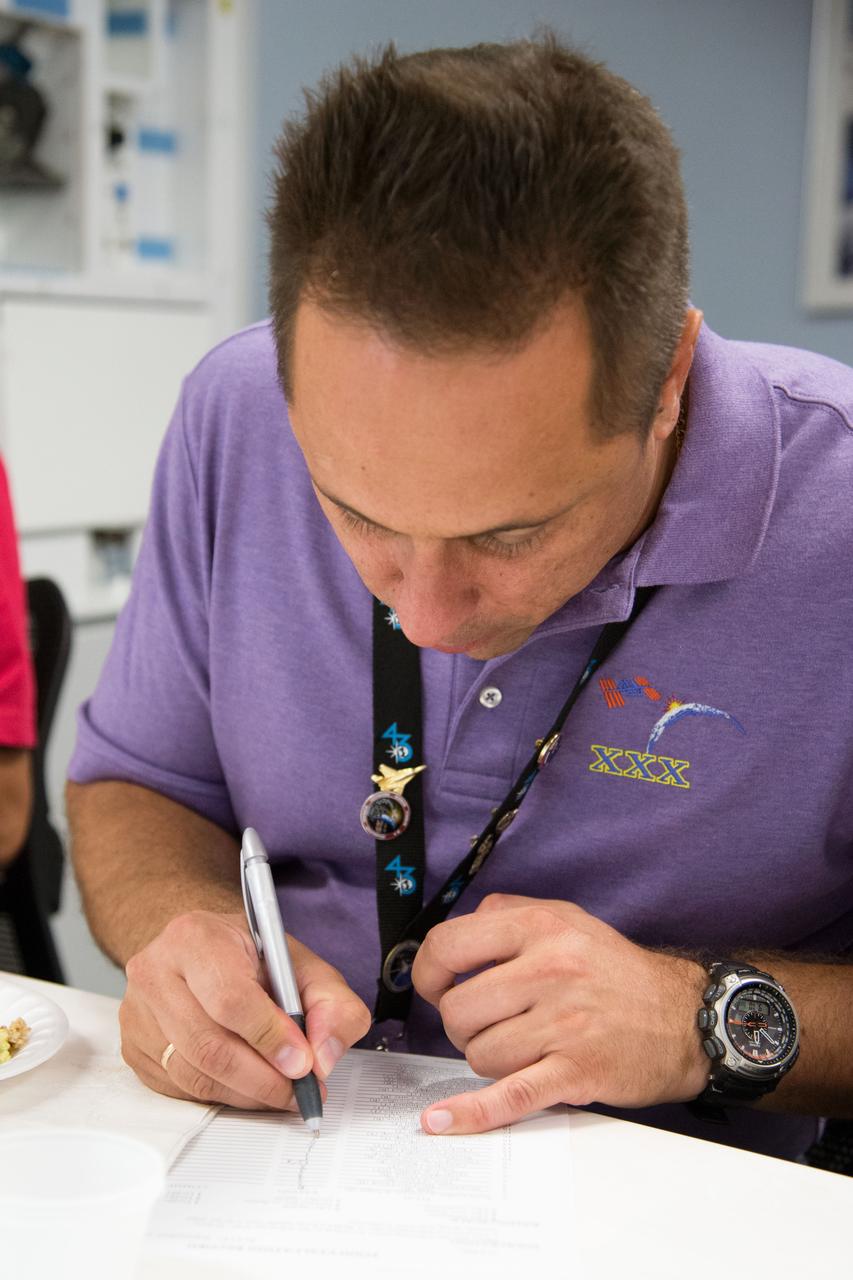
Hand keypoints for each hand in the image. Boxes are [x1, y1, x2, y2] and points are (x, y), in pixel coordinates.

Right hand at [121, 910, 370, 1108]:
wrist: (202, 950)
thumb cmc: (251, 958)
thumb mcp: (303, 965)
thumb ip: (332, 1004)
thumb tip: (325, 1056)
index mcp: (195, 936)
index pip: (229, 998)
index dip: (269, 1038)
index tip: (303, 1063)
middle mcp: (155, 971)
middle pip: (209, 1044)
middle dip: (262, 1078)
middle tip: (299, 1090)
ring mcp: (138, 1012)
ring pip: (193, 1074)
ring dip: (245, 1093)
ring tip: (280, 1091)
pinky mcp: (134, 1047)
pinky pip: (179, 1088)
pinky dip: (221, 1095)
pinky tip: (247, 1085)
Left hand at [412, 893, 707, 1133]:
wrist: (684, 1018)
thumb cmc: (617, 971)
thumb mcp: (566, 919)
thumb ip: (507, 914)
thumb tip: (455, 936)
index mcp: (540, 928)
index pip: (449, 945)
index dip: (428, 970)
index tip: (433, 984)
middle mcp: (549, 971)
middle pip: (458, 1009)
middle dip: (462, 1023)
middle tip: (488, 1023)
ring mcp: (562, 1024)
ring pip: (478, 1053)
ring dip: (489, 1057)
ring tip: (521, 1045)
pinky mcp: (575, 1072)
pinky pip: (510, 1095)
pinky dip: (472, 1113)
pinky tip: (442, 1119)